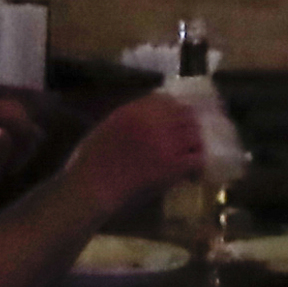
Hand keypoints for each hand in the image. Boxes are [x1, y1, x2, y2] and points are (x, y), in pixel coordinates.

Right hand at [62, 88, 205, 218]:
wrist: (92, 186)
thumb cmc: (90, 161)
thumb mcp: (106, 127)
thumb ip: (128, 117)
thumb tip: (148, 117)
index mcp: (135, 110)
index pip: (166, 99)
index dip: (175, 109)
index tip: (177, 118)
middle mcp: (153, 121)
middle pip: (186, 114)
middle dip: (189, 126)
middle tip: (189, 139)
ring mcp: (165, 142)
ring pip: (195, 135)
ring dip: (195, 145)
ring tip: (191, 155)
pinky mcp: (172, 165)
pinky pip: (197, 158)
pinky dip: (197, 165)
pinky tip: (191, 174)